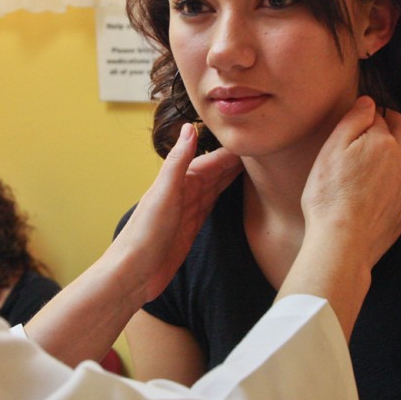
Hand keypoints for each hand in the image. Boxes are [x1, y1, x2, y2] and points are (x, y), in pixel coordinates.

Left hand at [112, 123, 241, 302]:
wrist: (133, 273)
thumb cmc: (144, 234)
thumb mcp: (164, 194)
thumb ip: (177, 161)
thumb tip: (189, 127)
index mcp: (179, 181)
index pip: (213, 159)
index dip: (234, 149)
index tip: (257, 137)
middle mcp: (185, 192)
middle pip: (217, 170)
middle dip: (238, 159)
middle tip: (267, 148)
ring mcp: (189, 209)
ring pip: (217, 185)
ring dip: (234, 174)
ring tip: (258, 163)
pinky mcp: (192, 227)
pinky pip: (213, 204)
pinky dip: (225, 193)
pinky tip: (234, 188)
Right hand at [302, 97, 400, 267]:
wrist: (344, 243)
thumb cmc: (330, 197)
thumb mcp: (331, 151)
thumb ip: (352, 121)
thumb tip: (369, 102)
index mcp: (384, 141)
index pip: (380, 117)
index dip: (368, 115)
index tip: (361, 117)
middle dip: (394, 122)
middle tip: (379, 122)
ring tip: (389, 148)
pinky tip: (389, 179)